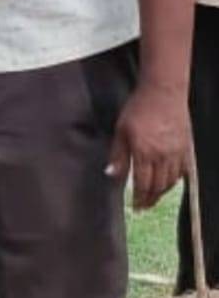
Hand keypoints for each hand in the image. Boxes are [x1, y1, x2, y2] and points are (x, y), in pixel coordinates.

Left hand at [106, 82, 190, 209]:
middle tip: (144, 206)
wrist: (163, 92)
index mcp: (144, 152)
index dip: (139, 197)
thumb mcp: (121, 130)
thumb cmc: (139, 108)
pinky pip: (183, 171)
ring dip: (162, 192)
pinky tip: (169, 183)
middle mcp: (162, 156)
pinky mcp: (186, 147)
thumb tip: (111, 174)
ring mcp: (177, 152)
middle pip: (158, 186)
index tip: (135, 206)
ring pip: (172, 181)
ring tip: (154, 197)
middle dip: (150, 199)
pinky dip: (176, 181)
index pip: (143, 184)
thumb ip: (118, 155)